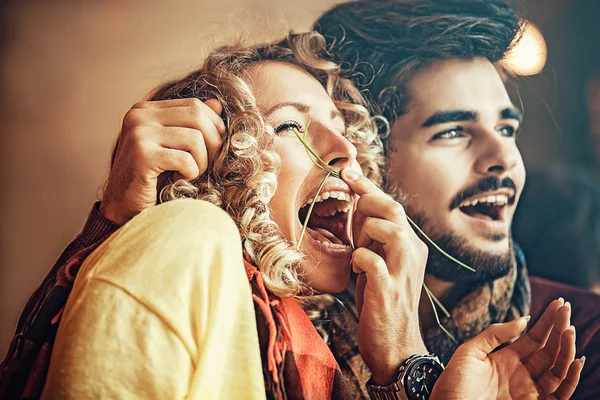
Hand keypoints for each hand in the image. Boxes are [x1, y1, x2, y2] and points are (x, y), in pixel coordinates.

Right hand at [100, 98, 224, 224]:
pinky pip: (186, 160)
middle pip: (197, 117)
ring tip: (189, 174)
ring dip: (201, 163)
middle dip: (213, 143)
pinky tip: (177, 182)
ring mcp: (138, 134)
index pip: (194, 105)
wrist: (125, 210)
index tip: (214, 150)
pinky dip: (190, 174)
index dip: (214, 127)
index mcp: (145, 110)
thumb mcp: (175, 147)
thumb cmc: (154, 179)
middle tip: (208, 165)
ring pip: (195, 139)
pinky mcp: (142, 155)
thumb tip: (217, 104)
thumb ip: (192, 124)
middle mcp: (139, 116)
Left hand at [342, 168, 428, 384]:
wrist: (395, 346)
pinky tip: (356, 268)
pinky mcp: (389, 291)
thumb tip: (356, 207)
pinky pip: (375, 263)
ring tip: (358, 247)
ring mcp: (403, 272)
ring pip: (393, 230)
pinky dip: (360, 259)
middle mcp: (411, 253)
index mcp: (409, 244)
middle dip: (368, 199)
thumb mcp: (379, 262)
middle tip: (351, 201)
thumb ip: (372, 237)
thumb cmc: (381, 300)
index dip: (368, 186)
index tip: (347, 170)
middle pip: (395, 210)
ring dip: (368, 231)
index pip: (391, 206)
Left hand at [432, 299, 584, 399]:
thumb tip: (523, 318)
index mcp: (507, 360)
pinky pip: (560, 393)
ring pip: (557, 369)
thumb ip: (495, 334)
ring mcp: (529, 390)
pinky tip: (575, 360)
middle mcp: (521, 375)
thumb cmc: (453, 385)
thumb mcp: (469, 352)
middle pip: (549, 350)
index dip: (547, 322)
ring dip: (566, 349)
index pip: (534, 338)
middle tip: (566, 309)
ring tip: (570, 330)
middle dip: (559, 330)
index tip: (558, 304)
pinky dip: (571, 378)